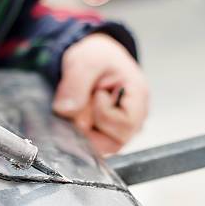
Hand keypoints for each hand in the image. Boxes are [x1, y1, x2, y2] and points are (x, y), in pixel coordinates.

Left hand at [53, 33, 148, 154]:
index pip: (125, 125)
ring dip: (83, 129)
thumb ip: (76, 84)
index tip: (96, 94)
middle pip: (112, 142)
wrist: (92, 61)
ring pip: (99, 147)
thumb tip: (66, 111)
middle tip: (83, 100)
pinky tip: (79, 114)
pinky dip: (79, 133)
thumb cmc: (97, 58)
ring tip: (82, 105)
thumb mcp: (84, 61)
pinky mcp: (107, 137)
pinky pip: (91, 145)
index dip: (103, 113)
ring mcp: (121, 131)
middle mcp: (135, 120)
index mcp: (138, 98)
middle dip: (89, 123)